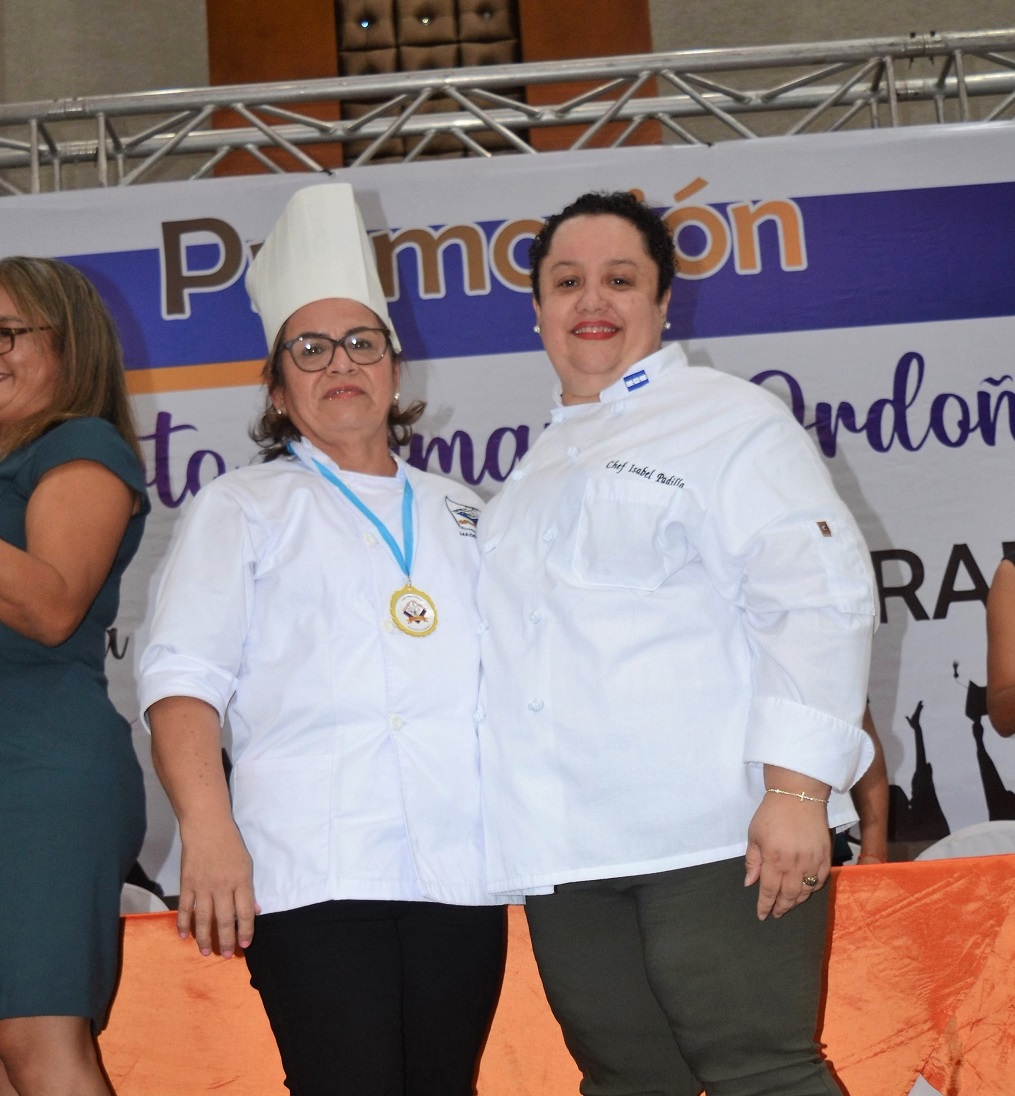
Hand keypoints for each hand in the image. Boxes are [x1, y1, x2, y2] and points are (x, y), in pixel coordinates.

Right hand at [177, 821, 258, 957]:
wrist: (207, 827)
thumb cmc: (230, 844)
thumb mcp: (246, 864)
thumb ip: (248, 889)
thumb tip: (255, 911)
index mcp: (241, 881)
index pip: (246, 912)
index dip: (246, 930)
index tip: (244, 945)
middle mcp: (222, 886)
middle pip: (225, 919)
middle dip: (226, 940)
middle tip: (225, 955)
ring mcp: (203, 886)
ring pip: (204, 919)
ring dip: (205, 938)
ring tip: (206, 952)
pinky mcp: (187, 884)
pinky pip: (185, 909)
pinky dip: (183, 924)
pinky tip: (184, 936)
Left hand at [745, 785, 830, 920]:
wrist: (798, 796)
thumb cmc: (771, 814)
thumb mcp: (754, 835)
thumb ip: (752, 861)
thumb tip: (749, 883)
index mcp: (775, 860)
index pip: (769, 891)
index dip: (765, 905)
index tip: (762, 915)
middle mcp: (795, 865)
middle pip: (789, 895)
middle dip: (781, 907)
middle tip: (776, 913)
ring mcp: (813, 862)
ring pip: (806, 891)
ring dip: (797, 901)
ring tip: (789, 904)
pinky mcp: (826, 856)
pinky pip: (821, 880)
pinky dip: (813, 889)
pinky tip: (806, 891)